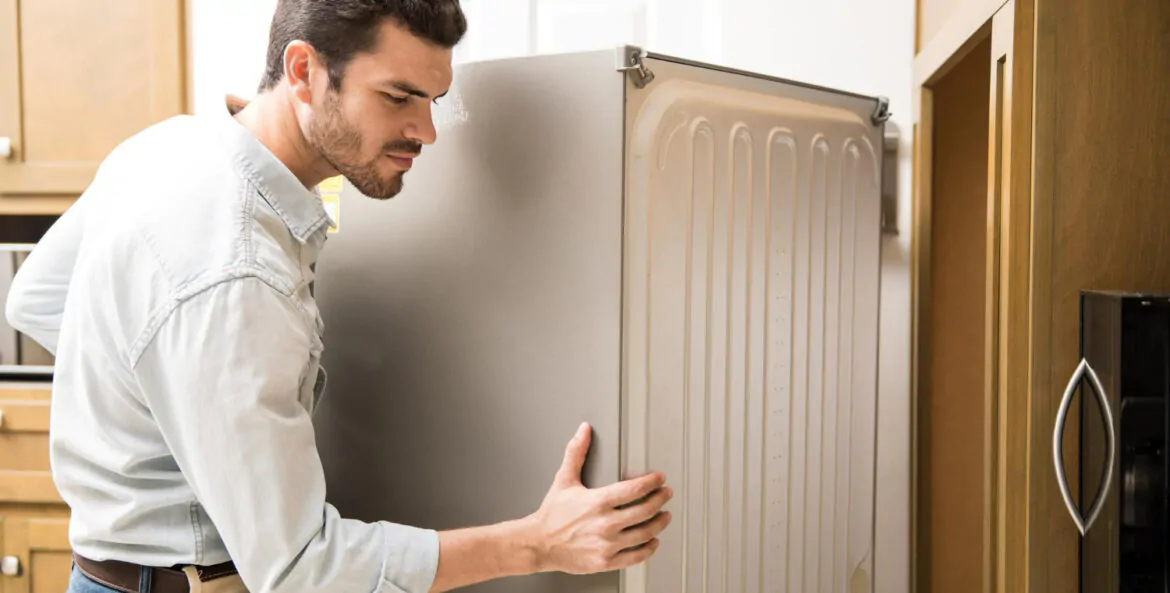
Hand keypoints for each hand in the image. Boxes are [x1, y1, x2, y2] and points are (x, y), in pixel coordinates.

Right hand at [524, 422, 672, 574]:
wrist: (538, 544)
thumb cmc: (551, 515)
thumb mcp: (564, 480)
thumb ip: (576, 453)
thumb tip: (583, 431)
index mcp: (597, 502)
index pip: (634, 489)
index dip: (652, 482)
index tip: (659, 479)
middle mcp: (604, 524)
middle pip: (645, 510)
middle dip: (660, 499)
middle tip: (666, 493)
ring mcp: (606, 544)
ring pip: (644, 533)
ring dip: (659, 523)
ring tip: (664, 515)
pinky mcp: (606, 561)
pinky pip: (635, 556)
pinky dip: (649, 548)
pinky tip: (652, 542)